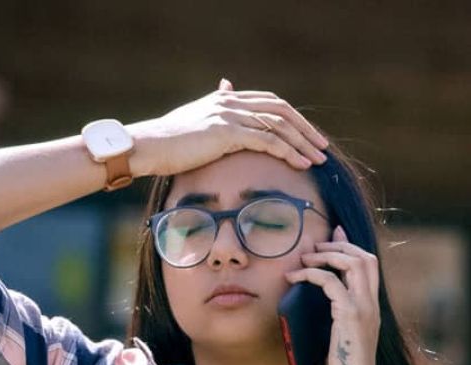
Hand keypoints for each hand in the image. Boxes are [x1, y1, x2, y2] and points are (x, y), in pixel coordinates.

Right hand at [128, 77, 329, 178]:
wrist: (148, 147)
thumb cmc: (167, 144)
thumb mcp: (194, 125)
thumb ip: (214, 114)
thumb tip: (224, 94)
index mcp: (225, 100)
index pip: (269, 102)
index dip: (292, 118)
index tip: (308, 135)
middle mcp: (230, 102)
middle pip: (280, 110)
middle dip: (304, 128)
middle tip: (322, 146)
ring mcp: (229, 115)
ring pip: (278, 125)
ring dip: (302, 142)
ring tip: (319, 159)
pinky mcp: (227, 133)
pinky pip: (268, 140)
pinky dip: (288, 152)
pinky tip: (300, 164)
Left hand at [284, 224, 381, 364]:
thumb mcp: (344, 339)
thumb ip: (339, 320)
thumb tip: (321, 308)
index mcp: (372, 308)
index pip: (369, 265)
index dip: (351, 246)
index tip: (334, 235)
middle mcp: (372, 304)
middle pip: (363, 257)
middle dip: (338, 245)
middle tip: (316, 245)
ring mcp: (363, 308)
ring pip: (351, 262)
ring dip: (326, 255)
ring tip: (305, 258)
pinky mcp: (349, 315)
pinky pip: (330, 282)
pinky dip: (311, 274)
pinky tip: (295, 278)